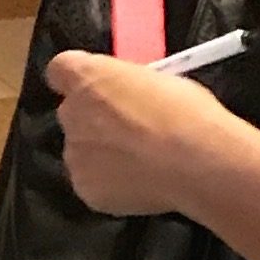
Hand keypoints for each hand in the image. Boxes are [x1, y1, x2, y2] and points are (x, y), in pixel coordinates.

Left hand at [46, 47, 238, 215]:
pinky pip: (93, 182)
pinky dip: (111, 183)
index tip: (100, 88)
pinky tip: (141, 183)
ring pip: (82, 150)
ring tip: (142, 161)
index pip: (61, 70)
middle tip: (130, 130)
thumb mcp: (160, 78)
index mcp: (88, 77)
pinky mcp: (85, 189)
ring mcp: (74, 154)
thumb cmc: (187, 114)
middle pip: (74, 113)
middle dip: (95, 120)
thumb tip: (130, 96)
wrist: (198, 164)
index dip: (81, 80)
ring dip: (102, 153)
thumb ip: (130, 86)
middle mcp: (71, 113)